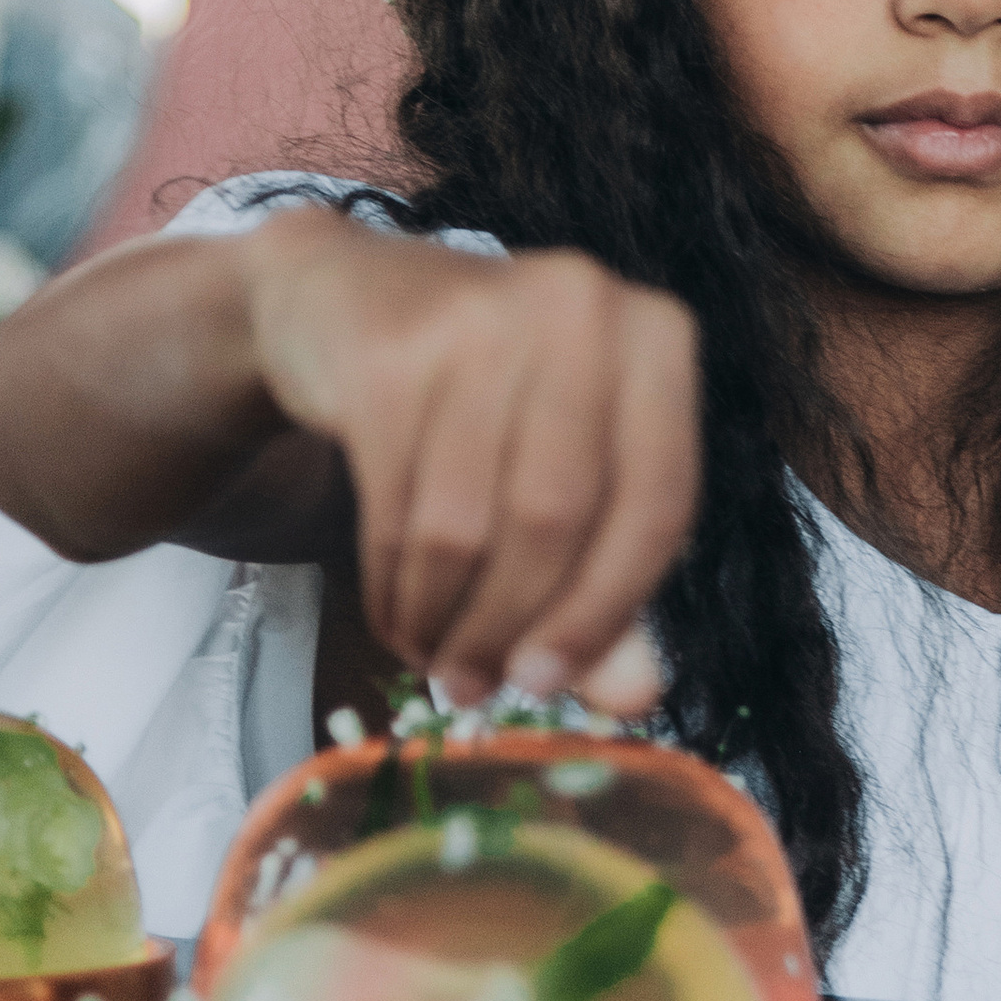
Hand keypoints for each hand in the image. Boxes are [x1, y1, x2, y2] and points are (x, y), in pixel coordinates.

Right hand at [243, 213, 698, 719]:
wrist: (341, 302)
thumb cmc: (483, 398)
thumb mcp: (566, 470)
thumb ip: (609, 582)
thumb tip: (636, 697)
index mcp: (654, 335)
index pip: (658, 501)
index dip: (608, 610)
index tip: (553, 685)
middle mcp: (579, 308)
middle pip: (556, 519)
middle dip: (509, 627)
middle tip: (474, 691)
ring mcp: (479, 319)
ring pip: (467, 526)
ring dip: (443, 620)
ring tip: (433, 656)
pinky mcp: (389, 354)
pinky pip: (394, 513)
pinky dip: (394, 587)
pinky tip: (394, 610)